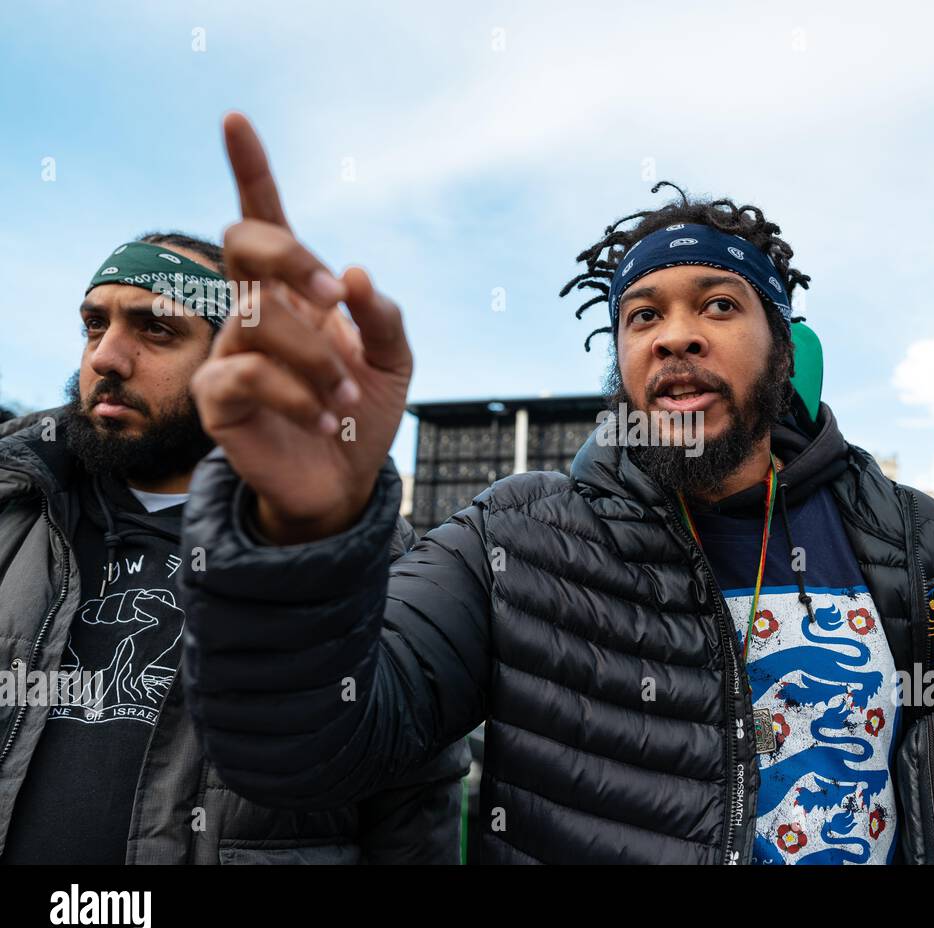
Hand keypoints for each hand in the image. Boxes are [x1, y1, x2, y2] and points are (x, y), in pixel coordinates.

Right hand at [192, 113, 412, 543]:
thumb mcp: (394, 359)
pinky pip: (250, 375)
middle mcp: (257, 311)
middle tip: (336, 295)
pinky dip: (300, 396)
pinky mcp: (218, 397)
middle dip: (293, 257)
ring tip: (345, 397)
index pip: (266, 221)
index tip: (235, 120)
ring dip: (317, 358)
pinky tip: (325, 419)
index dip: (250, 171)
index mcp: (296, 293)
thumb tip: (355, 274)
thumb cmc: (364, 410)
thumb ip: (383, 316)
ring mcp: (230, 351)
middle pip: (245, 242)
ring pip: (259, 317)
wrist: (344, 480)